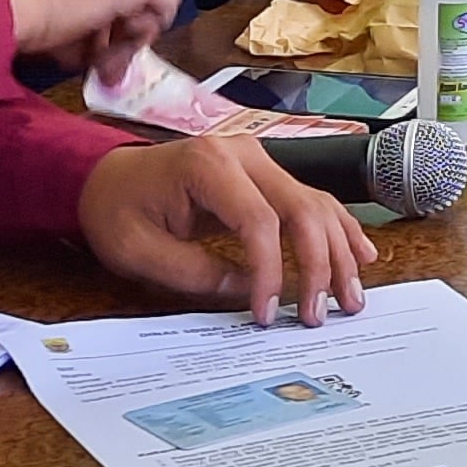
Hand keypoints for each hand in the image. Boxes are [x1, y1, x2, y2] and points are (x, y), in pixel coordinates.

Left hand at [76, 131, 377, 326]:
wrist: (106, 177)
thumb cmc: (117, 210)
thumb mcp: (139, 252)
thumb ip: (196, 274)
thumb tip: (251, 294)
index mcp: (207, 164)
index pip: (259, 220)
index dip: (271, 271)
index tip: (268, 313)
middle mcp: (242, 152)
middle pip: (301, 209)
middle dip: (319, 265)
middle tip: (321, 315)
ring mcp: (259, 159)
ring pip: (316, 204)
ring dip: (338, 252)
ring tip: (350, 298)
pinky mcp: (266, 173)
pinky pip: (311, 200)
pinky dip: (338, 229)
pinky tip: (361, 255)